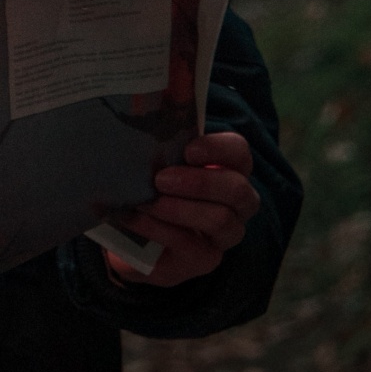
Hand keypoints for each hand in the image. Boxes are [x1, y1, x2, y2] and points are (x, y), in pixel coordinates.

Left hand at [106, 131, 259, 289]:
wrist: (130, 235)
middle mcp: (236, 204)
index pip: (239, 153)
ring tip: (146, 202)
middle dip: (200, 183)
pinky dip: (159, 229)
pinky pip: (191, 245)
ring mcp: (224, 235)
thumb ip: (164, 143)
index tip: (188, 150)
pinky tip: (135, 219)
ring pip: (221, 220)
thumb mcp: (157, 162)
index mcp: (228, 170)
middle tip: (161, 179)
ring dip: (179, 208)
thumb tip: (151, 112)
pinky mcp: (205, 260)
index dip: (219, 150)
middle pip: (238, 190)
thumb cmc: (150, 188)